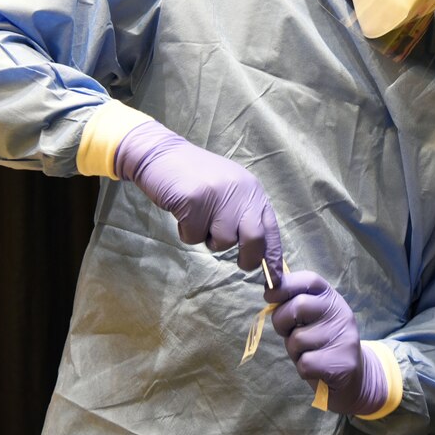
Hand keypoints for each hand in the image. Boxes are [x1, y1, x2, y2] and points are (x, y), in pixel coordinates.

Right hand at [115, 120, 282, 285]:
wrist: (161, 155)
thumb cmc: (195, 177)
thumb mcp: (229, 191)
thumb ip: (244, 215)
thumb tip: (258, 253)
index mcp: (252, 190)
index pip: (270, 229)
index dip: (273, 257)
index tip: (273, 279)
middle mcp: (240, 192)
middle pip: (255, 240)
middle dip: (248, 259)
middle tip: (239, 262)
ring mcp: (218, 196)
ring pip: (222, 242)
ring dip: (207, 238)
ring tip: (197, 216)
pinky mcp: (195, 201)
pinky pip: (194, 236)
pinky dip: (185, 231)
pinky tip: (181, 211)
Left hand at [265, 271, 388, 414]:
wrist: (355, 378)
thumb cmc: (322, 344)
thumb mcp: (311, 318)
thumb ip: (294, 304)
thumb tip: (270, 291)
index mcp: (331, 298)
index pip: (309, 280)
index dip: (284, 285)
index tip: (270, 296)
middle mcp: (340, 313)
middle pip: (298, 306)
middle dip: (281, 322)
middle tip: (288, 333)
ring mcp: (344, 337)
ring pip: (297, 339)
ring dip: (294, 351)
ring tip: (309, 353)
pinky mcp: (343, 363)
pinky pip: (305, 363)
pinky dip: (303, 369)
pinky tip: (316, 369)